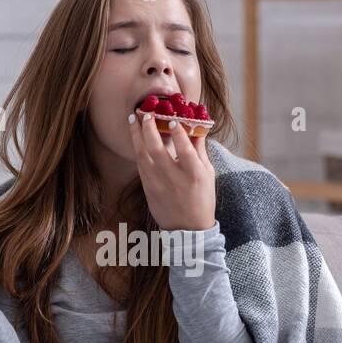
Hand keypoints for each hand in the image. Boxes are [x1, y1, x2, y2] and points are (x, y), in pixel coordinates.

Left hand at [127, 110, 215, 231]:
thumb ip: (199, 150)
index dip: (177, 132)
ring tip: (133, 119)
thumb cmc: (202, 199)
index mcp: (194, 174)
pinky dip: (137, 149)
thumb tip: (195, 126)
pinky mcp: (148, 189)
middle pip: (157, 149)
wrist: (188, 229)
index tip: (172, 119)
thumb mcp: (208, 174)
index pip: (184, 149)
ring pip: (143, 155)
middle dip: (149, 128)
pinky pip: (140, 165)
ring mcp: (158, 185)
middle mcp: (175, 179)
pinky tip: (136, 138)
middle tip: (146, 113)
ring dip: (136, 135)